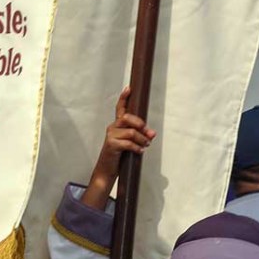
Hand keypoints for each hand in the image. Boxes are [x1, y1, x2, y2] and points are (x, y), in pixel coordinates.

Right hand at [82, 86, 156, 209]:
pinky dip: (137, 148)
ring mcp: (111, 136)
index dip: (124, 98)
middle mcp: (112, 128)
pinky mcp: (111, 145)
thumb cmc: (119, 157)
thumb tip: (152, 133)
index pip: (120, 109)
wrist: (106, 171)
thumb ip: (140, 136)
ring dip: (141, 139)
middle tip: (149, 134)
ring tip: (145, 145)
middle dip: (140, 124)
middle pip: (127, 118)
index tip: (128, 88)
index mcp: (116, 126)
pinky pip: (128, 143)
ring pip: (131, 132)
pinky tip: (140, 152)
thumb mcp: (130, 144)